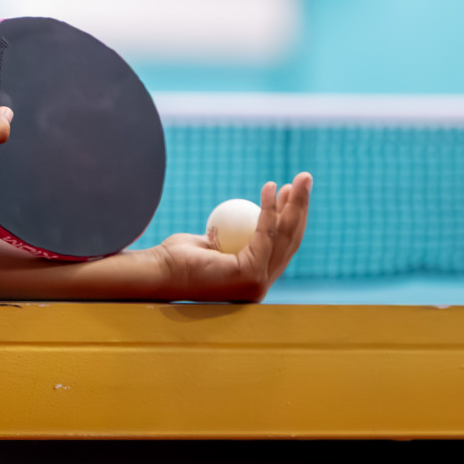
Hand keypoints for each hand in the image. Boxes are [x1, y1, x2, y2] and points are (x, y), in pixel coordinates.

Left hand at [151, 173, 312, 301]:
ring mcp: (257, 283)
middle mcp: (259, 285)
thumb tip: (243, 218)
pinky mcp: (251, 275)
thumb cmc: (176, 257)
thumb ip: (229, 237)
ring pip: (283, 236)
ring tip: (300, 178)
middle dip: (300, 208)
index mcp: (252, 280)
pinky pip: (264, 234)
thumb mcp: (209, 242)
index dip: (289, 218)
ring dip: (294, 204)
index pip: (278, 247)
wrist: (158, 270)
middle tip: (305, 180)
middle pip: (289, 241)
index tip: (289, 193)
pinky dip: (269, 209)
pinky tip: (271, 187)